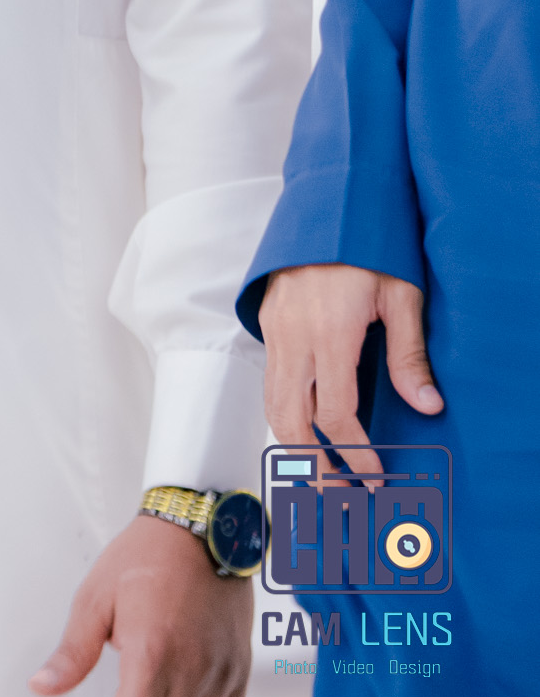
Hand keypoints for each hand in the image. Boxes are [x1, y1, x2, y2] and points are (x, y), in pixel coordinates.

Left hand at [30, 513, 250, 696]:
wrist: (198, 527)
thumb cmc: (147, 555)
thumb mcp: (96, 598)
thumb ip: (72, 652)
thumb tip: (43, 685)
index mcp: (151, 654)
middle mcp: (190, 668)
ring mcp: (220, 670)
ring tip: (153, 684)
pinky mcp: (240, 666)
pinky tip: (184, 689)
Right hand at [260, 263, 443, 480]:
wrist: (326, 200)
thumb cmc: (367, 243)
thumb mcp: (400, 294)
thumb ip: (410, 355)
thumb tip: (427, 407)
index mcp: (328, 332)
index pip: (335, 414)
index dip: (354, 453)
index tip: (374, 475)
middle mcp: (293, 336)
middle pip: (291, 420)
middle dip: (313, 465)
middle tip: (338, 497)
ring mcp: (275, 328)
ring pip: (272, 403)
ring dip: (292, 444)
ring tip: (318, 474)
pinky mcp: (268, 320)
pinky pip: (270, 378)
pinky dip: (282, 411)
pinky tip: (304, 427)